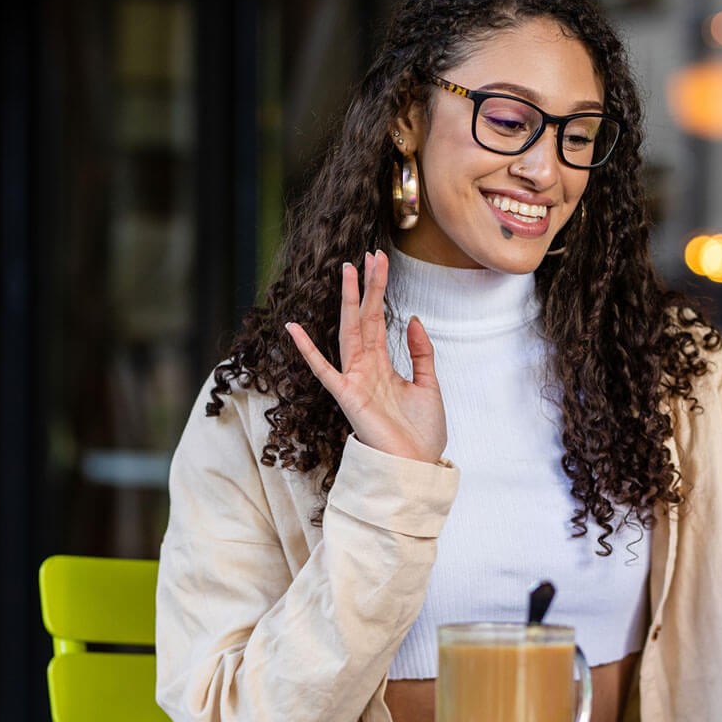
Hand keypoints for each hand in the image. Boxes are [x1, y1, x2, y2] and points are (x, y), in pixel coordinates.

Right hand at [286, 250, 446, 462]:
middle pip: (364, 318)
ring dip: (349, 302)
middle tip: (367, 255)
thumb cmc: (421, 433)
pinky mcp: (347, 397)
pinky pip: (323, 370)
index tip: (379, 261)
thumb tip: (412, 318)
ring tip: (347, 271)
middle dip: (366, 287)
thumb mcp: (428, 385)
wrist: (417, 466)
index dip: (379, 290)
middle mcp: (365, 368)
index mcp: (382, 365)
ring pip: (350, 332)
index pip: (378, 319)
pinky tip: (293, 329)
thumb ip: (420, 352)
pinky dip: (308, 350)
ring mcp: (354, 380)